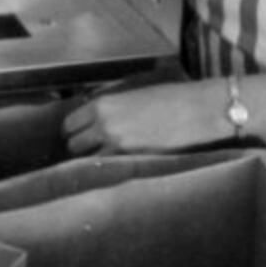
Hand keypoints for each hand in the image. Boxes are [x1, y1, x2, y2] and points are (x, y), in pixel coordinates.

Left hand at [61, 80, 225, 155]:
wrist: (195, 109)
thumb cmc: (169, 97)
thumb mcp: (132, 95)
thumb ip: (111, 107)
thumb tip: (96, 118)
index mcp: (102, 104)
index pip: (70, 124)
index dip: (73, 131)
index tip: (78, 136)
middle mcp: (103, 124)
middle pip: (74, 145)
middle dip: (80, 148)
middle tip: (91, 150)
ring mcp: (117, 144)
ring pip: (88, 161)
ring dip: (93, 162)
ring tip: (105, 161)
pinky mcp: (133, 159)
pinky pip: (109, 169)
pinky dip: (109, 170)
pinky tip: (117, 169)